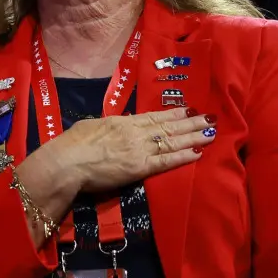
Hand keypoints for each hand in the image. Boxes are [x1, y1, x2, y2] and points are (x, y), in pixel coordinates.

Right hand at [18, 107, 216, 220]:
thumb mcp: (91, 127)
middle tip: (210, 118)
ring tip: (211, 132)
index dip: (173, 114)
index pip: (153, 117)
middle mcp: (134, 133)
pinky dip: (183, 156)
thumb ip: (109, 125)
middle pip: (168, 127)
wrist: (66, 162)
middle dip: (191, 122)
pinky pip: (166, 161)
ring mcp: (139, 149)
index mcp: (121, 122)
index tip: (188, 109)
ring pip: (172, 141)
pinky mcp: (139, 168)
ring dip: (193, 137)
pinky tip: (198, 152)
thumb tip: (120, 123)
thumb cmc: (71, 144)